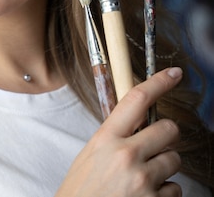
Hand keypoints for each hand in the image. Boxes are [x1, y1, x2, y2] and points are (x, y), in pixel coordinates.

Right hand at [56, 67, 183, 196]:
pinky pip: (176, 190)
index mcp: (105, 139)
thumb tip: (142, 125)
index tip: (173, 74)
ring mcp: (143, 180)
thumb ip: (114, 138)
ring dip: (164, 169)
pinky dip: (164, 193)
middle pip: (169, 129)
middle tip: (153, 148)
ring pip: (175, 160)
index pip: (136, 100)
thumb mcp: (91, 155)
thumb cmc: (81, 190)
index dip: (159, 83)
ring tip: (141, 180)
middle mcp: (126, 155)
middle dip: (166, 138)